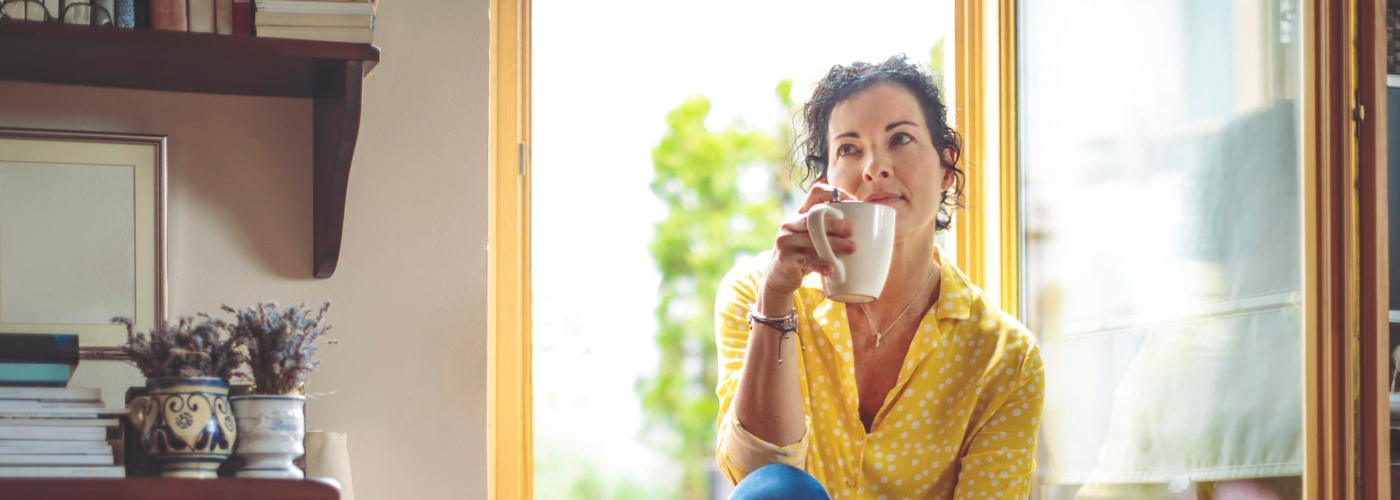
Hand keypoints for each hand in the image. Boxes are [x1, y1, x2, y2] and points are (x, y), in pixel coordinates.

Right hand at [761, 184, 856, 301]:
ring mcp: (786, 240)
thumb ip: (830, 230)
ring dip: (833, 244)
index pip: (816, 192)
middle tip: (853, 230)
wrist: (779, 275)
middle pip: (813, 217)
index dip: (835, 193)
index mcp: (801, 213)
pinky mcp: (784, 258)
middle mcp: (791, 223)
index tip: (854, 202)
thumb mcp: (814, 237)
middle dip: (834, 222)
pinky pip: (805, 260)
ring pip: (810, 238)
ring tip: (852, 249)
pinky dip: (820, 264)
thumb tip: (868, 227)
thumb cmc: (805, 253)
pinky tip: (832, 269)